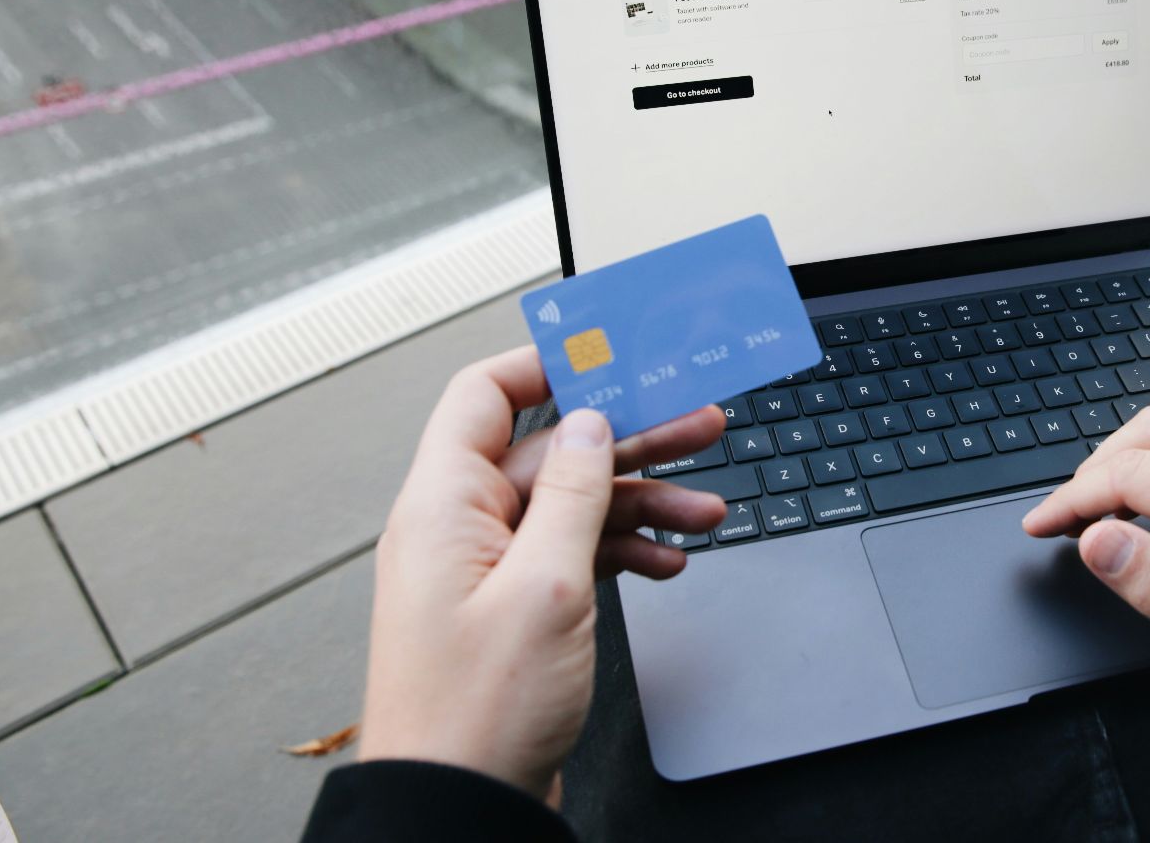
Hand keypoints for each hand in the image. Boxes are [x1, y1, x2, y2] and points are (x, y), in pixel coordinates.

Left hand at [358, 347, 725, 801]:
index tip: (615, 352)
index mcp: (442, 506)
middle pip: (551, 452)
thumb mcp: (545, 586)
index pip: (487, 396)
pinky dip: (624, 551)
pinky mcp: (514, 610)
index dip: (550, 365)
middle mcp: (458, 530)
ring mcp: (487, 572)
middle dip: (630, 437)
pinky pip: (574, 555)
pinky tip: (668, 560)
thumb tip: (590, 425)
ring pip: (574, 506)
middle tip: (700, 422)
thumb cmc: (475, 714)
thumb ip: (572, 494)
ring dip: (642, 502)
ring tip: (707, 506)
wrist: (460, 808)